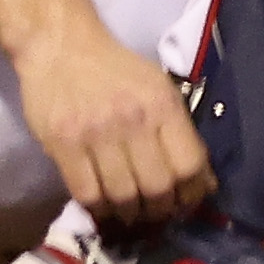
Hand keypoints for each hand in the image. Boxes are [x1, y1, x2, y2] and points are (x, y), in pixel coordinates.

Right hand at [16, 20, 209, 228]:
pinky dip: (99, 209)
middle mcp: (133, 121)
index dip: (193, 193)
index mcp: (163, 105)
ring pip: (122, 196)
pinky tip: (105, 209)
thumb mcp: (158, 88)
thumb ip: (177, 129)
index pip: (189, 163)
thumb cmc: (116, 70)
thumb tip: (200, 178)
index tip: (189, 203)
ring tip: (133, 216)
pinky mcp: (62, 146)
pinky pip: (86, 193)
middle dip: (163, 210)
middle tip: (160, 215)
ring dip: (131, 215)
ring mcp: (96, 134)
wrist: (63, 48)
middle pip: (157, 186)